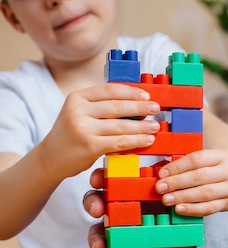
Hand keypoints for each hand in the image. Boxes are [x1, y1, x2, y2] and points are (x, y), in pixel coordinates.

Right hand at [38, 83, 160, 181]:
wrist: (51, 157)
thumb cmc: (72, 133)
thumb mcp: (80, 112)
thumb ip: (101, 105)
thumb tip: (136, 100)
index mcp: (77, 97)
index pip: (109, 90)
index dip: (131, 92)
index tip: (146, 94)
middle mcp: (78, 111)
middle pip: (117, 107)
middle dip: (140, 107)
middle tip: (156, 108)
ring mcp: (83, 129)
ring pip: (121, 126)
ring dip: (142, 127)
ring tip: (155, 126)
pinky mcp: (90, 146)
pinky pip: (119, 142)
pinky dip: (136, 141)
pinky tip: (147, 140)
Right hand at [83, 172, 184, 247]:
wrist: (172, 240)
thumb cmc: (165, 211)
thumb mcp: (167, 194)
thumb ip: (162, 180)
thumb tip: (165, 162)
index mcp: (124, 189)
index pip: (107, 179)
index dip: (99, 177)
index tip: (98, 179)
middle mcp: (115, 207)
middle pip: (96, 201)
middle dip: (93, 204)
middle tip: (97, 209)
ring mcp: (114, 228)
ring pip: (97, 229)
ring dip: (96, 237)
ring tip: (100, 246)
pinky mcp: (118, 247)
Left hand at [154, 148, 227, 216]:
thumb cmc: (215, 169)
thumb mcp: (207, 160)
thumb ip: (189, 164)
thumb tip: (163, 173)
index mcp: (222, 155)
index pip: (196, 160)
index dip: (177, 167)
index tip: (162, 174)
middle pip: (199, 177)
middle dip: (177, 183)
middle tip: (160, 188)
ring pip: (204, 193)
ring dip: (182, 197)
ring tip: (167, 199)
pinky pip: (209, 208)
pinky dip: (192, 209)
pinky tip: (180, 208)